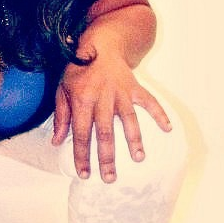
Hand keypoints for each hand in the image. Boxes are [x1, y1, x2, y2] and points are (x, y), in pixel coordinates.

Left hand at [52, 53, 171, 182]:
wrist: (99, 45)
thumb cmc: (78, 70)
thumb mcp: (62, 90)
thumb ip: (61, 117)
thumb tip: (56, 142)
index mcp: (82, 102)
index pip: (81, 135)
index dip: (81, 156)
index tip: (84, 174)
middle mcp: (102, 100)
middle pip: (105, 134)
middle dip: (107, 158)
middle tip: (110, 178)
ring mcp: (120, 94)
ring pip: (128, 121)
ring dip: (134, 140)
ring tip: (138, 158)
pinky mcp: (134, 88)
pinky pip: (149, 102)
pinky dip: (159, 114)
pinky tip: (167, 129)